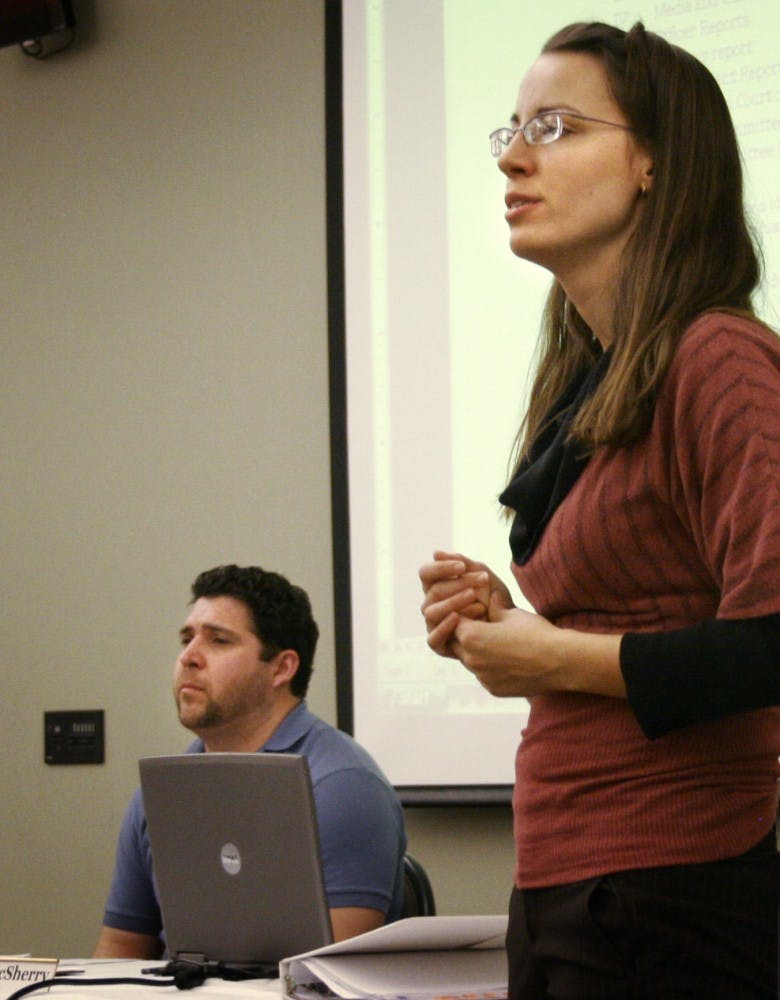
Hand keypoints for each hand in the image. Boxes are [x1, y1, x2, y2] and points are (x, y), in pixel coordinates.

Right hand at [419, 551, 512, 658]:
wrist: (512, 626)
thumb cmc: (495, 600)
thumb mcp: (483, 577)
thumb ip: (463, 564)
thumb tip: (435, 553)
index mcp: (436, 586)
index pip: (426, 573)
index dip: (441, 568)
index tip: (462, 567)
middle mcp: (431, 605)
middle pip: (433, 591)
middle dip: (458, 584)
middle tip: (482, 579)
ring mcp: (434, 625)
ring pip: (432, 612)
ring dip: (453, 602)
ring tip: (474, 597)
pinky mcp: (439, 645)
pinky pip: (432, 638)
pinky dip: (444, 627)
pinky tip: (458, 618)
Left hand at [450, 595, 564, 696]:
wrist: (560, 662)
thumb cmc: (536, 633)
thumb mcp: (512, 614)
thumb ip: (494, 607)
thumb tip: (489, 597)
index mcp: (472, 636)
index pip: (453, 623)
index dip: (463, 616)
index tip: (474, 612)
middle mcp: (472, 659)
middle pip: (456, 644)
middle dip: (465, 635)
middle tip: (481, 626)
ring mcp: (482, 677)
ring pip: (469, 662)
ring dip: (476, 652)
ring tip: (495, 643)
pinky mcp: (493, 689)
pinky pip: (483, 676)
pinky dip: (489, 667)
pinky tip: (506, 660)